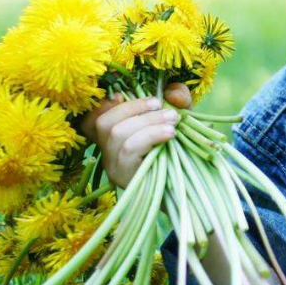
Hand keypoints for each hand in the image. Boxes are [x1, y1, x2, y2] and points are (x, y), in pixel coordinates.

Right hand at [78, 84, 192, 188]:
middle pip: (106, 122)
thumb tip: (172, 92)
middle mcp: (108, 153)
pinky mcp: (123, 176)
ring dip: (148, 121)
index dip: (111, 104)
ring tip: (173, 121)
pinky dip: (150, 136)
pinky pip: (129, 149)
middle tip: (168, 109)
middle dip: (137, 108)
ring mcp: (113, 166)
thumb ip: (178, 101)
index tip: (141, 99)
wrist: (188, 192)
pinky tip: (170, 134)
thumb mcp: (179, 121)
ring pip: (118, 133)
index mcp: (115, 140)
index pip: (97, 117)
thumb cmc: (180, 154)